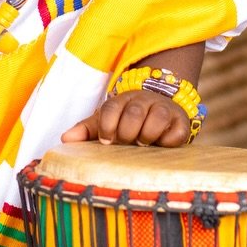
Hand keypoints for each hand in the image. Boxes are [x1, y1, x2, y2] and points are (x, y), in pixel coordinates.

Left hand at [61, 91, 190, 147]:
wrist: (160, 109)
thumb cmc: (127, 121)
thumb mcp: (106, 123)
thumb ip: (86, 130)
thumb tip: (65, 139)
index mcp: (123, 101)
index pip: (112, 108)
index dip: (107, 125)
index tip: (107, 141)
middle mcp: (144, 101)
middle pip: (135, 112)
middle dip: (127, 132)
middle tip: (126, 143)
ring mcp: (164, 110)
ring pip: (158, 116)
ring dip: (148, 134)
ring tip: (142, 144)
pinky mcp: (181, 123)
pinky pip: (177, 132)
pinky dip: (168, 141)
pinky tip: (160, 145)